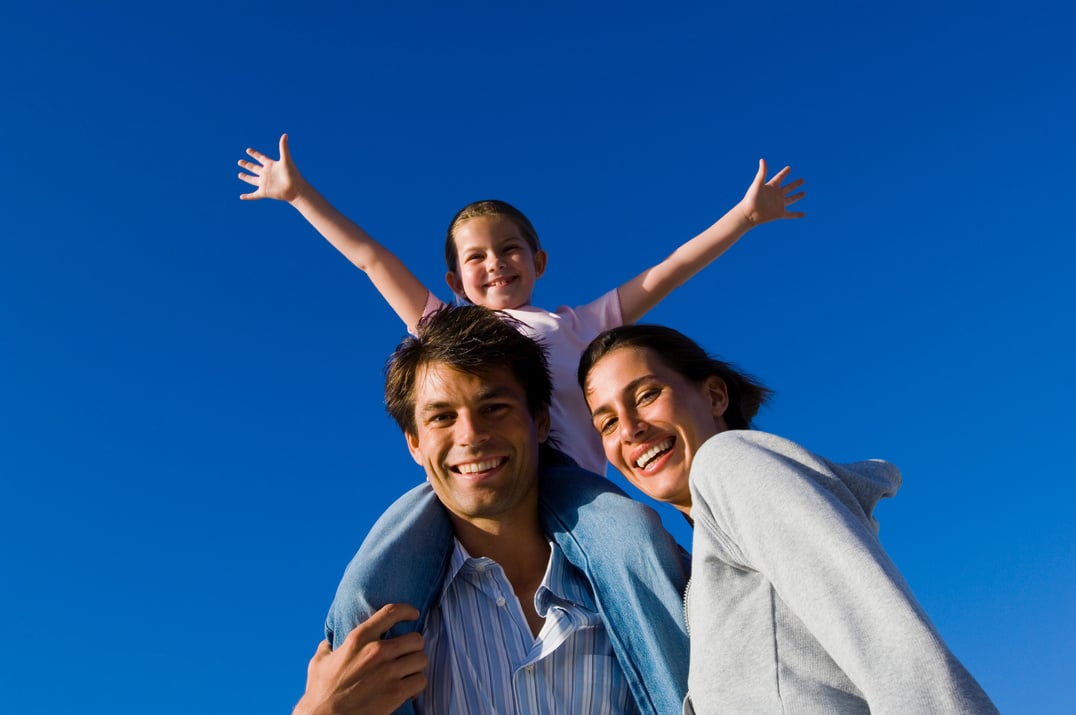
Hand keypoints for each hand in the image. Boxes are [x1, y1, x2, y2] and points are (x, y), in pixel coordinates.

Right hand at [238, 133, 303, 201]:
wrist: (296, 189)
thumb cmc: (292, 174)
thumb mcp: (286, 160)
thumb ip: (284, 147)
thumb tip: (285, 134)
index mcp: (271, 165)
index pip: (260, 158)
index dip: (254, 154)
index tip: (248, 150)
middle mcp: (266, 173)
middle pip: (254, 168)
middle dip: (247, 165)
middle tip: (240, 161)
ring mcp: (264, 183)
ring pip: (252, 180)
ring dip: (246, 177)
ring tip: (239, 175)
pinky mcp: (264, 192)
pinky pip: (254, 195)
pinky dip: (248, 196)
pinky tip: (241, 197)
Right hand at [292, 604, 426, 714]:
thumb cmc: (320, 693)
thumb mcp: (319, 663)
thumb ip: (327, 648)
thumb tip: (328, 643)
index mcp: (359, 638)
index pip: (391, 612)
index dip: (407, 610)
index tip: (413, 614)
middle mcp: (377, 651)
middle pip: (415, 639)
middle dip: (414, 647)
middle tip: (407, 655)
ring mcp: (388, 672)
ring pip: (421, 659)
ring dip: (416, 667)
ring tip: (408, 673)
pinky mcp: (396, 692)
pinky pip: (421, 681)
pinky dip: (416, 685)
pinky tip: (407, 689)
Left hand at [738, 159, 805, 225]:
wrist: (748, 214)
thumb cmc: (751, 198)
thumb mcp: (758, 184)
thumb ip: (762, 172)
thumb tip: (762, 159)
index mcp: (771, 186)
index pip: (779, 178)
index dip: (784, 173)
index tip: (789, 168)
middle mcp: (776, 195)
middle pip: (788, 188)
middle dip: (795, 184)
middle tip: (802, 180)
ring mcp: (778, 204)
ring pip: (791, 199)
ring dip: (797, 196)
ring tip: (804, 193)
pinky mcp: (779, 213)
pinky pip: (790, 214)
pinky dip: (797, 215)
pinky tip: (803, 214)